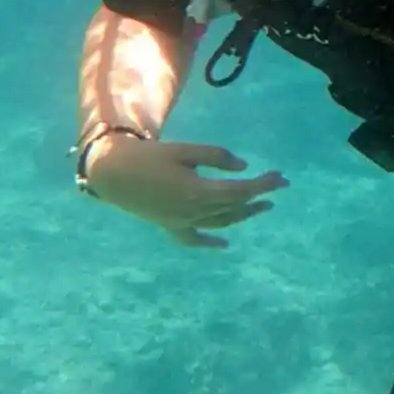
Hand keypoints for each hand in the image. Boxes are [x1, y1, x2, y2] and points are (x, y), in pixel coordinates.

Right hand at [84, 135, 287, 248]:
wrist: (112, 173)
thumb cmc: (149, 157)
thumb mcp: (185, 149)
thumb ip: (216, 156)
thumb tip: (243, 167)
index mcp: (198, 191)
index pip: (240, 191)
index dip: (263, 185)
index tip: (282, 179)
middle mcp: (193, 212)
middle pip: (234, 206)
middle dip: (258, 196)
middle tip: (278, 186)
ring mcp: (181, 222)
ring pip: (220, 223)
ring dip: (243, 216)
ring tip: (263, 207)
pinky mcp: (169, 226)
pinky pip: (193, 239)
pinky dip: (209, 242)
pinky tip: (224, 244)